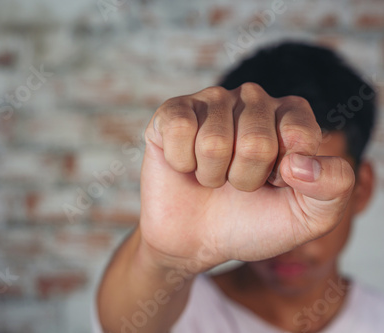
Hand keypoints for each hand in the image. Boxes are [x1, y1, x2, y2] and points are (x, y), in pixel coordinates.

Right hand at [139, 83, 354, 271]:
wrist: (195, 240)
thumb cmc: (251, 222)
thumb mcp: (308, 217)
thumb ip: (334, 187)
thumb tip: (301, 162)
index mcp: (289, 115)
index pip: (299, 135)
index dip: (284, 174)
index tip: (275, 184)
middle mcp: (251, 99)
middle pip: (256, 141)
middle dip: (244, 180)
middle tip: (236, 184)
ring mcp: (210, 102)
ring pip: (214, 141)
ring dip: (211, 175)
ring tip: (211, 176)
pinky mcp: (172, 111)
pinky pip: (179, 129)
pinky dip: (181, 162)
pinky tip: (184, 165)